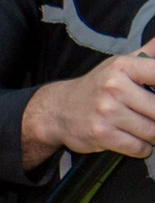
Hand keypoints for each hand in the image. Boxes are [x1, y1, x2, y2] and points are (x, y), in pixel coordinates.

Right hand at [24, 49, 154, 167]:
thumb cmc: (95, 86)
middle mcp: (114, 88)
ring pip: (151, 130)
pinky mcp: (102, 135)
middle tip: (152, 118)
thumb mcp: (118, 64)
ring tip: (148, 131)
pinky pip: (137, 147)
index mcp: (122, 67)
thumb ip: (147, 53)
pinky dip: (143, 149)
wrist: (57, 111)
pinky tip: (140, 143)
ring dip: (154, 135)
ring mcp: (107, 112)